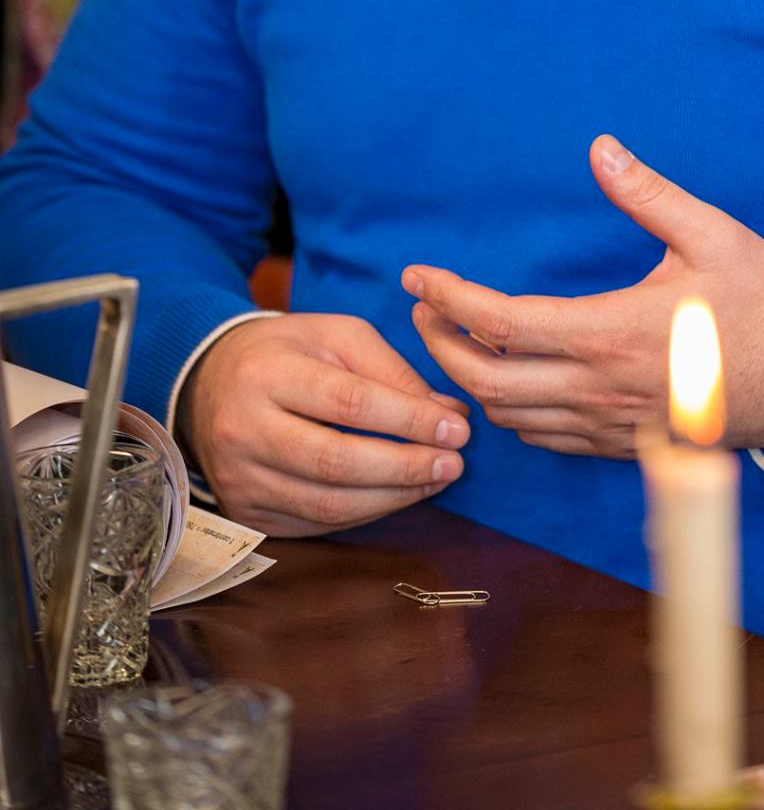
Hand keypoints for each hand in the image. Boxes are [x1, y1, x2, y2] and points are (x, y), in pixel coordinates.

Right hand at [179, 312, 469, 535]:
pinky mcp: (245, 512)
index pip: (348, 403)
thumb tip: (448, 413)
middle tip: (455, 463)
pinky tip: (398, 495)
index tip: (458, 428)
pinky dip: (365, 513)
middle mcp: (244, 430)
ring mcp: (240, 479)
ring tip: (437, 480)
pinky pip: (315, 523)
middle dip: (406, 467)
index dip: (409, 420)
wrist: (210, 383)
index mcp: (266, 373)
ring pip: (327, 504)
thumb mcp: (336, 336)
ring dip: (393, 497)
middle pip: (336, 462)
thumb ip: (392, 371)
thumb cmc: (286, 352)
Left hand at [404, 135, 763, 458]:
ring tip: (450, 342)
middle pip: (486, 381)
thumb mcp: (710, 235)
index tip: (416, 275)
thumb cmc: (761, 304)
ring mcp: (609, 424)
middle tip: (420, 309)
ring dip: (468, 383)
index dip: (447, 298)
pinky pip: (546, 439)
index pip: (499, 324)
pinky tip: (505, 386)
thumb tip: (601, 148)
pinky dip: (510, 415)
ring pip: (511, 419)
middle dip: (438, 345)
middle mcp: (598, 387)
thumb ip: (648, 193)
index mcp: (609, 333)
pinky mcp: (623, 444)